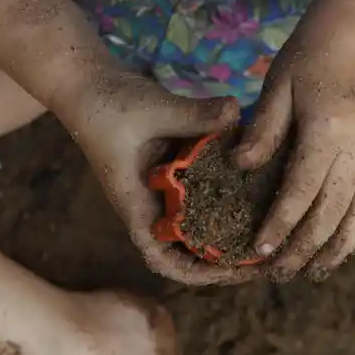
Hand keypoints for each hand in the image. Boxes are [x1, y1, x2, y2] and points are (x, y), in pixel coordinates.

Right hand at [63, 69, 259, 285]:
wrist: (86, 80)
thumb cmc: (108, 103)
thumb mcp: (153, 109)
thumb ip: (195, 114)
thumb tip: (238, 111)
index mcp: (138, 205)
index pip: (163, 258)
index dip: (196, 274)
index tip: (233, 271)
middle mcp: (151, 202)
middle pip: (188, 248)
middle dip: (224, 258)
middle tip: (266, 253)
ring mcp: (163, 187)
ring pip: (199, 220)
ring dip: (228, 228)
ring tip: (268, 227)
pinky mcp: (173, 167)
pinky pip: (203, 188)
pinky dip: (225, 192)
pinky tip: (257, 184)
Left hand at [234, 49, 354, 279]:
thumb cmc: (309, 56)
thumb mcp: (276, 85)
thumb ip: (262, 130)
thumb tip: (240, 168)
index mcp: (330, 126)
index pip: (302, 190)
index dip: (281, 225)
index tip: (262, 252)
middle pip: (333, 211)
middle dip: (306, 248)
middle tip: (281, 274)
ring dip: (339, 249)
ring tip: (315, 272)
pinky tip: (346, 248)